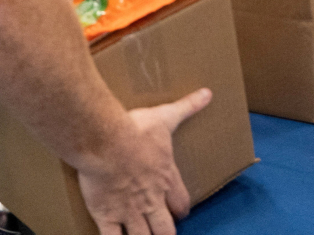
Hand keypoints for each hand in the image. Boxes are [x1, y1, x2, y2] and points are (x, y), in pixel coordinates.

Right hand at [76, 88, 212, 234]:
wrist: (106, 142)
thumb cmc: (136, 129)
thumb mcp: (166, 116)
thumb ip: (187, 107)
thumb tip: (207, 93)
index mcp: (166, 178)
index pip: (181, 202)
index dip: (182, 209)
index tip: (181, 211)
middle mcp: (151, 199)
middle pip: (165, 229)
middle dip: (165, 232)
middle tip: (163, 231)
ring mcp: (129, 211)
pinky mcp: (106, 215)